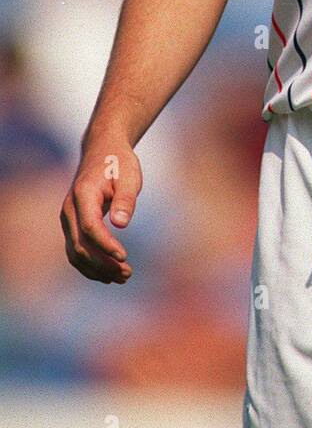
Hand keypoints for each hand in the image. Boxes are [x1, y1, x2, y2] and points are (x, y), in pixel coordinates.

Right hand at [60, 135, 141, 282]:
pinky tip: (109, 274)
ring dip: (97, 269)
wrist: (102, 150)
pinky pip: (76, 251)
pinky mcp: (72, 225)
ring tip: (123, 277)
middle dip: (103, 264)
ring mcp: (67, 219)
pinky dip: (90, 266)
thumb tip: (121, 224)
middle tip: (128, 274)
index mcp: (83, 194)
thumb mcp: (129, 175)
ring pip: (75, 253)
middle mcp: (69, 209)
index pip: (89, 227)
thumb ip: (125, 199)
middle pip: (80, 245)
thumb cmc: (118, 162)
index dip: (105, 245)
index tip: (124, 257)